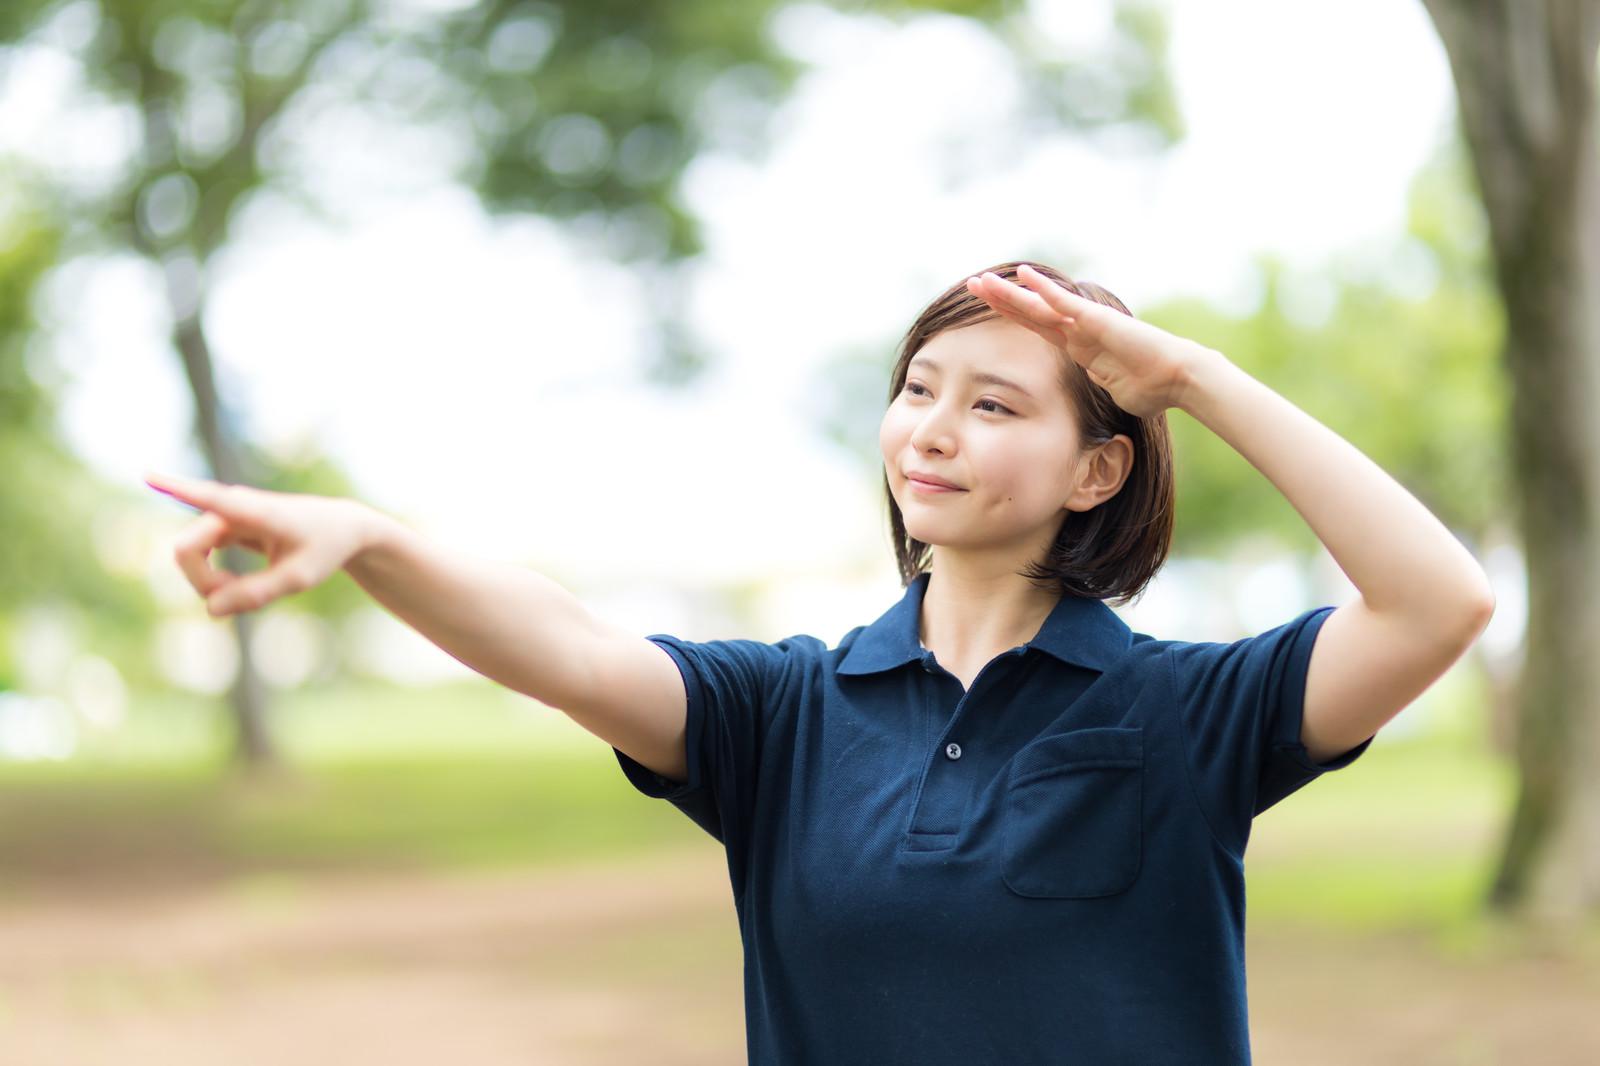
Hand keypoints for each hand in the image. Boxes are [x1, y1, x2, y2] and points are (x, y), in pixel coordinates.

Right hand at [144, 472, 369, 617]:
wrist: (342, 529)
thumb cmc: (325, 548)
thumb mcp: (299, 579)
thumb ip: (257, 595)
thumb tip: (210, 610)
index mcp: (253, 511)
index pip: (209, 499)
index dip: (176, 488)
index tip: (147, 474)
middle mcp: (232, 508)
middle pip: (185, 550)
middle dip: (200, 582)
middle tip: (234, 601)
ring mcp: (225, 516)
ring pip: (188, 555)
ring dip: (207, 582)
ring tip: (243, 593)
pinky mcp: (226, 527)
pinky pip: (200, 557)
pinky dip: (213, 578)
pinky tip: (236, 587)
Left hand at [966, 264, 1211, 417]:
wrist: (1178, 380)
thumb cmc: (1151, 390)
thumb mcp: (1108, 396)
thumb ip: (1092, 395)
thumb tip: (1084, 414)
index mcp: (1078, 348)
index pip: (1035, 328)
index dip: (1010, 317)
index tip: (984, 309)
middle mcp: (1078, 331)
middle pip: (1029, 312)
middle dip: (1000, 299)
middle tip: (971, 285)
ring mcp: (1087, 324)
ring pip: (1040, 305)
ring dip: (1010, 292)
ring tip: (983, 280)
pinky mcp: (1099, 321)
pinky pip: (1066, 303)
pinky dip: (1044, 289)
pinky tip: (1023, 276)